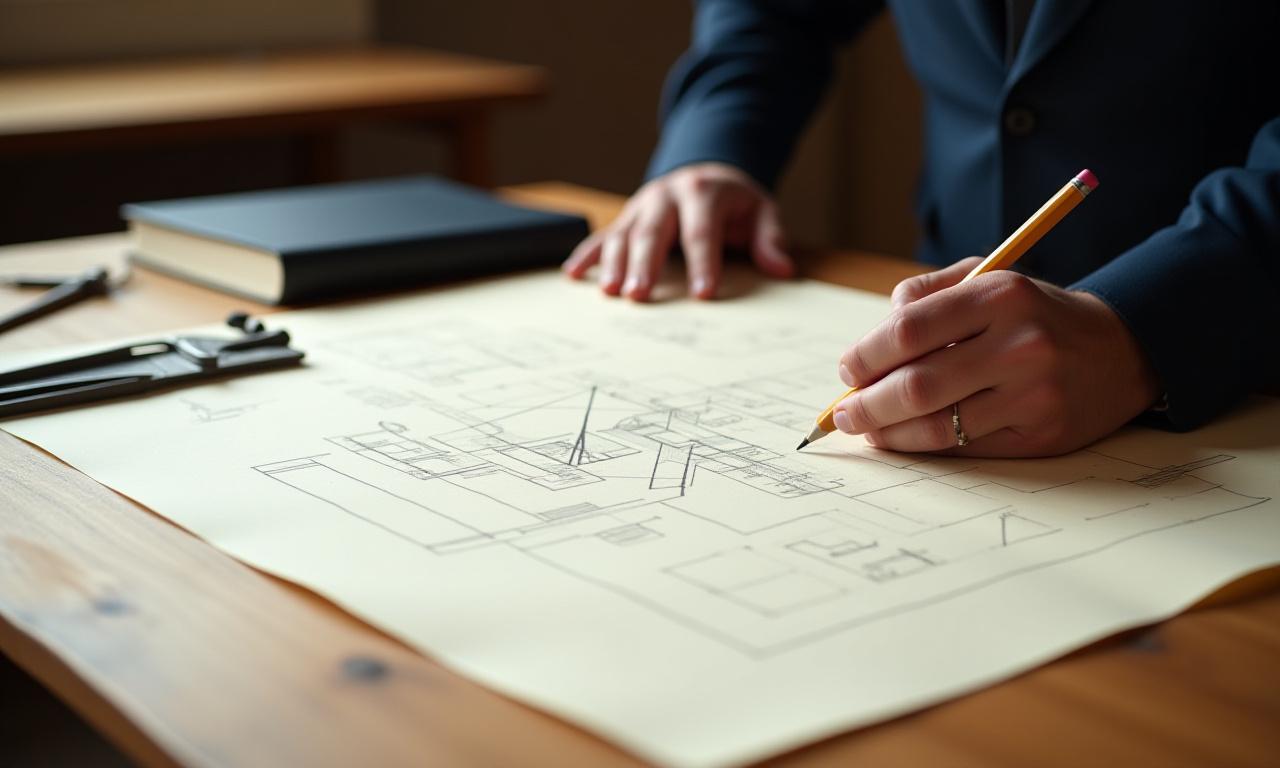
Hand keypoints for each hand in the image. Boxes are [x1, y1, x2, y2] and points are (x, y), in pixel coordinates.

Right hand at [561, 162, 794, 300]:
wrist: (705, 173)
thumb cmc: (734, 202)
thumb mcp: (761, 212)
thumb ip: (771, 238)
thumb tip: (782, 269)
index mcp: (702, 192)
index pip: (701, 231)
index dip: (703, 263)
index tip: (703, 293)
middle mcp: (666, 195)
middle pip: (653, 232)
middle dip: (646, 265)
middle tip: (640, 296)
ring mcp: (641, 206)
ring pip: (624, 234)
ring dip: (614, 264)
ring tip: (611, 292)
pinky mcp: (626, 217)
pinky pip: (603, 235)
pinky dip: (587, 255)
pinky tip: (574, 275)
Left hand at [833, 257, 1161, 456]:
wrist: (1123, 349)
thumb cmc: (1034, 313)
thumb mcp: (989, 279)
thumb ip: (927, 294)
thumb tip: (874, 336)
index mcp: (1000, 295)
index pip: (908, 331)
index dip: (865, 356)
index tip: (847, 370)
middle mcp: (1019, 344)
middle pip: (916, 384)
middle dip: (867, 404)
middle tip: (843, 413)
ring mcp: (1033, 394)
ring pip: (938, 425)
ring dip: (889, 433)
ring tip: (867, 430)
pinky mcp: (1042, 434)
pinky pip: (966, 447)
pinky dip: (926, 446)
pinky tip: (905, 440)